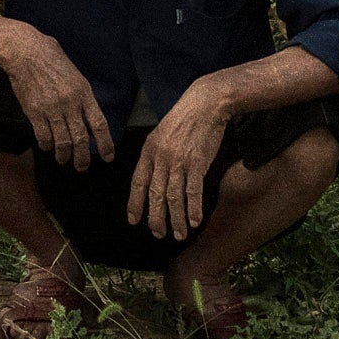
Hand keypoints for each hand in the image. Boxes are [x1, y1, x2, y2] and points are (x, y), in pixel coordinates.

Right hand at [2, 27, 115, 169]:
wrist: (25, 51)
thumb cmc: (50, 58)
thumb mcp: (75, 75)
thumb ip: (82, 96)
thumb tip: (87, 117)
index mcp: (84, 93)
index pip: (99, 124)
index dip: (105, 144)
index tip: (108, 157)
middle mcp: (70, 103)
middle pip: (81, 139)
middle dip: (83, 158)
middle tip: (82, 167)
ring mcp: (52, 108)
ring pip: (62, 142)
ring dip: (64, 155)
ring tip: (63, 160)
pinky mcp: (34, 111)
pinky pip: (43, 136)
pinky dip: (46, 145)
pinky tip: (47, 146)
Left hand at [126, 81, 230, 241]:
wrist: (204, 104)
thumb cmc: (183, 120)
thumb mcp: (160, 135)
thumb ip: (156, 156)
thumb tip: (153, 177)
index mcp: (148, 151)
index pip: (137, 183)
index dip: (135, 203)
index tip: (134, 220)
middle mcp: (160, 158)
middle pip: (155, 194)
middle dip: (155, 217)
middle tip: (158, 234)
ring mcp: (178, 161)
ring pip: (174, 196)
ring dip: (175, 219)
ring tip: (178, 234)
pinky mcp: (197, 162)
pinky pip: (193, 190)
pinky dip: (193, 208)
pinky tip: (194, 221)